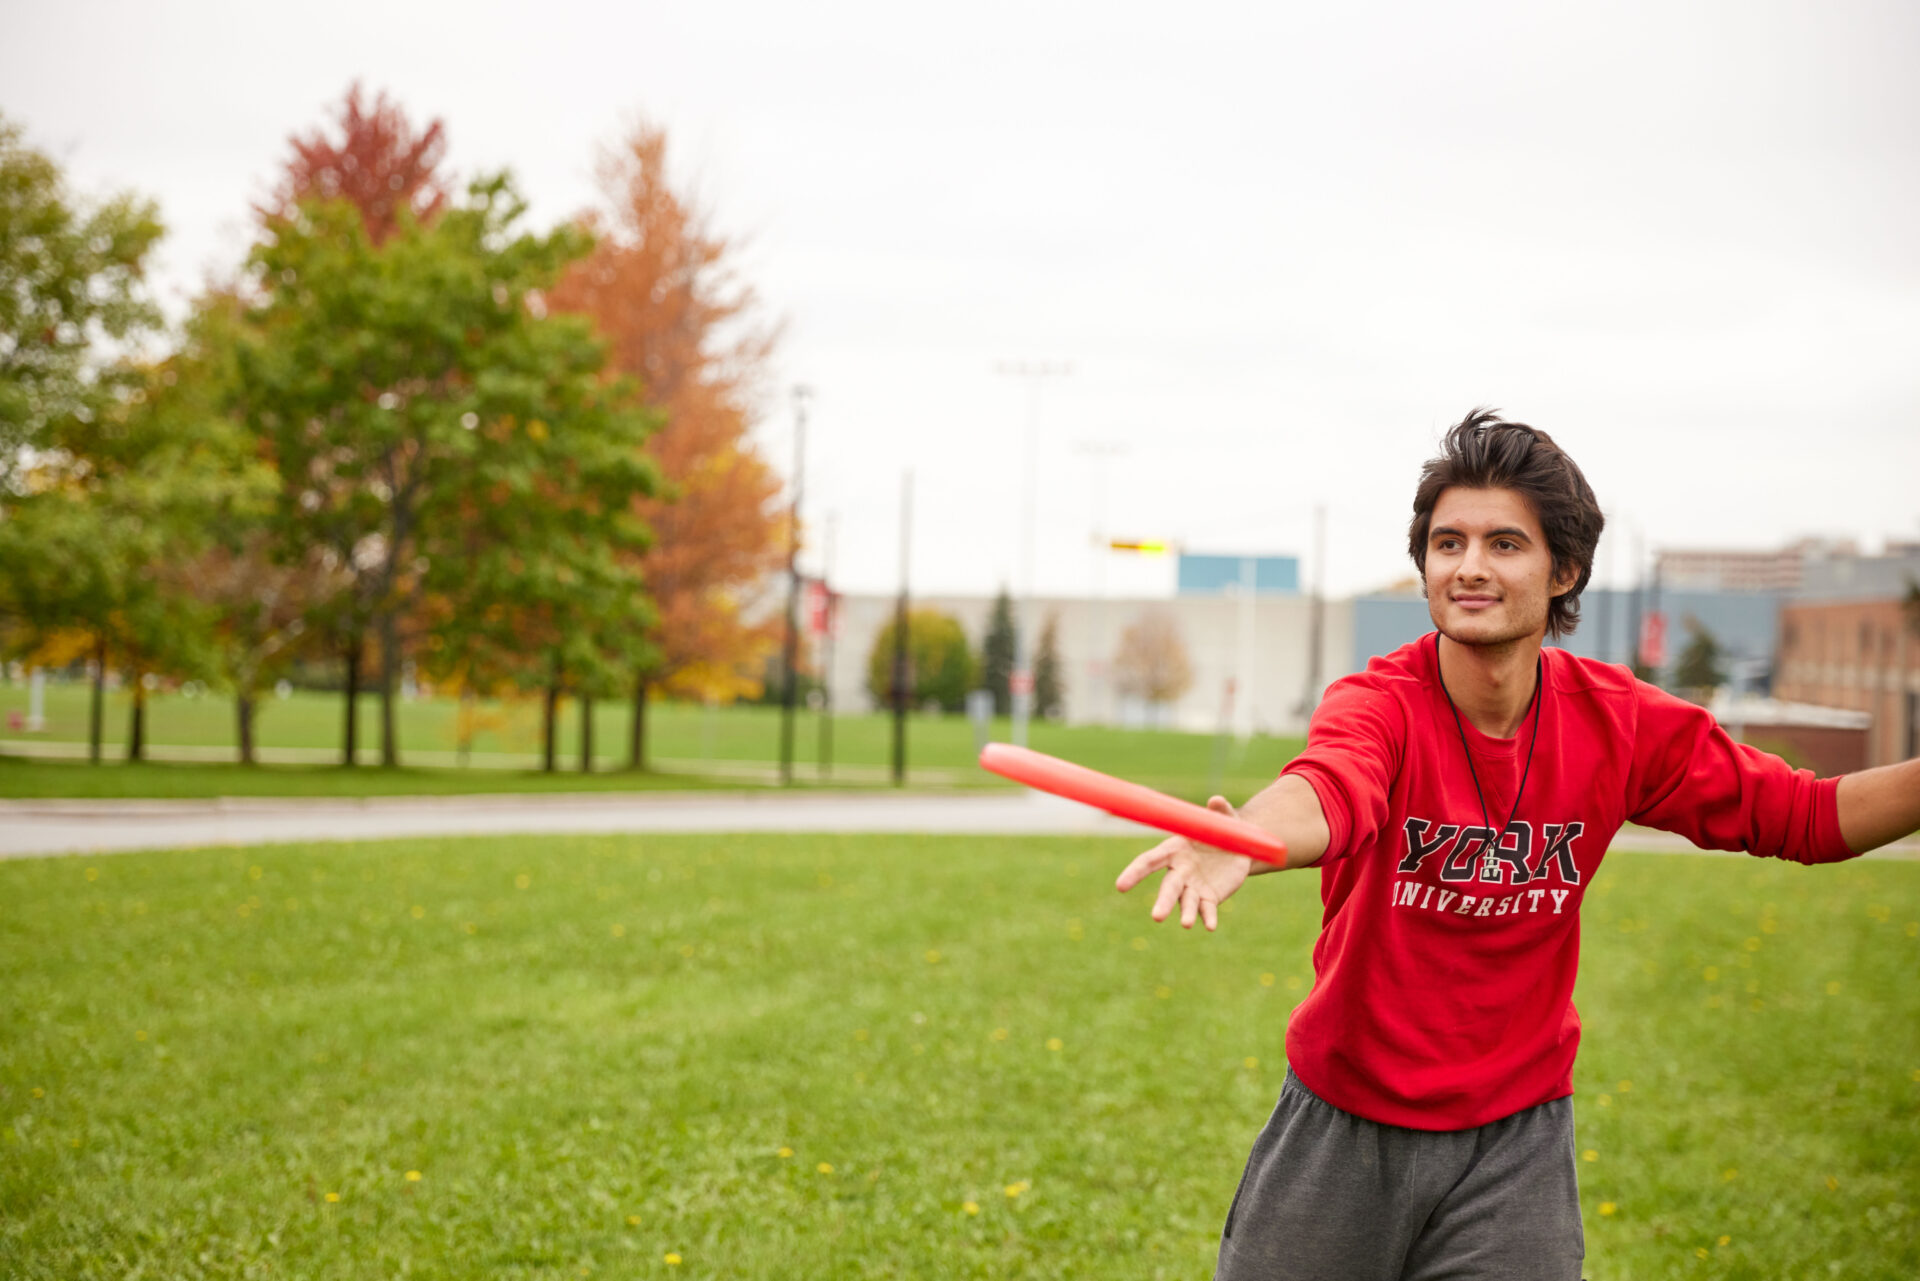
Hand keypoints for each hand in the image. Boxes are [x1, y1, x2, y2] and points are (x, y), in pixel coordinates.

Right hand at [1114, 796, 1253, 930]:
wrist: (1239, 850)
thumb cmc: (1223, 829)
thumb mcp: (1224, 818)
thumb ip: (1219, 811)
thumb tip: (1216, 801)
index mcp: (1174, 849)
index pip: (1149, 862)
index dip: (1134, 873)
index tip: (1120, 886)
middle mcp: (1180, 871)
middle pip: (1168, 888)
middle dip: (1163, 902)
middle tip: (1157, 917)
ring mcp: (1194, 887)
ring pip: (1186, 902)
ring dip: (1187, 914)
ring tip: (1187, 924)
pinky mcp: (1210, 898)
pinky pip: (1207, 910)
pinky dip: (1208, 918)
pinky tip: (1211, 926)